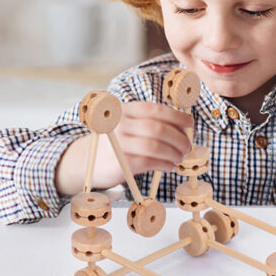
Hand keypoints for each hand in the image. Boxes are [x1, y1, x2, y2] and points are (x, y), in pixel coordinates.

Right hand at [55, 101, 192, 195]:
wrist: (86, 161)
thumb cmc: (116, 142)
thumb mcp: (129, 125)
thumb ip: (150, 123)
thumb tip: (184, 129)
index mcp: (124, 110)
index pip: (155, 110)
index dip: (176, 116)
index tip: (190, 123)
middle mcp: (119, 124)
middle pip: (158, 128)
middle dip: (178, 138)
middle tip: (187, 146)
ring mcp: (118, 143)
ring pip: (155, 146)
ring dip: (173, 153)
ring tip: (179, 157)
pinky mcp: (120, 163)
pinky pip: (150, 162)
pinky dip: (164, 164)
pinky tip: (169, 166)